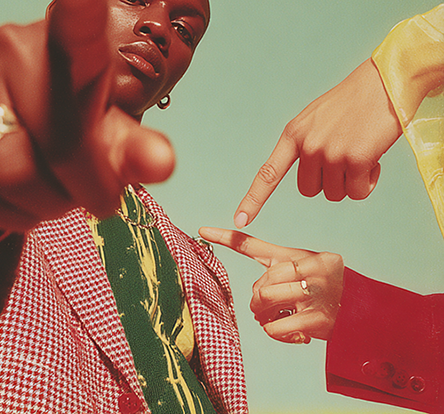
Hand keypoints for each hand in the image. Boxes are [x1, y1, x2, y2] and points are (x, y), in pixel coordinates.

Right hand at [0, 0, 174, 231]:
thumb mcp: (108, 144)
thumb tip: (161, 163)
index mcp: (73, 45)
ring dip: (33, 209)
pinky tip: (1, 199)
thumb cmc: (68, 136)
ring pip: (7, 175)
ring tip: (39, 198)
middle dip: (71, 193)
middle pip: (54, 147)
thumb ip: (133, 150)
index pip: (79, 17)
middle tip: (73, 195)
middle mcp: (14, 45)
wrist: (0, 149)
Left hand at [199, 227, 343, 342]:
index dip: (227, 237)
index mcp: (300, 256)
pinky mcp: (317, 320)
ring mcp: (314, 295)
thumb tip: (231, 253)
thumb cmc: (321, 285)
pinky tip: (293, 329)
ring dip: (264, 316)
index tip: (201, 230)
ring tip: (281, 315)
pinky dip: (277, 332)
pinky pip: (274, 328)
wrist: (361, 311)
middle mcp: (309, 271)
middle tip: (272, 306)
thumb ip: (266, 257)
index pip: (257, 246)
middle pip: (259, 285)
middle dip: (259, 300)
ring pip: (264, 303)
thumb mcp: (298, 264)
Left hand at [234, 59, 402, 227]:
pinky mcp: (356, 159)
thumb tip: (310, 175)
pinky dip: (368, 183)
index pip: (268, 174)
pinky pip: (358, 192)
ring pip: (335, 194)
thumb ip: (305, 144)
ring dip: (351, 182)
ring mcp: (330, 153)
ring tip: (361, 153)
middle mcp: (307, 146)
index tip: (240, 220)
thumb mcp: (316, 120)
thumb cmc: (353, 103)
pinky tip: (374, 159)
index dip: (253, 199)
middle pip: (308, 191)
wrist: (384, 84)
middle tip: (345, 159)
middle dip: (327, 182)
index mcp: (293, 135)